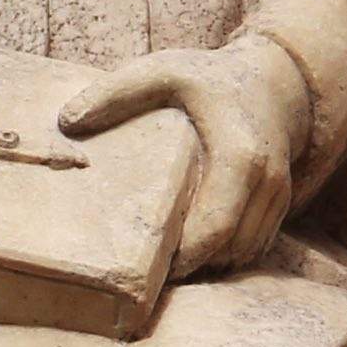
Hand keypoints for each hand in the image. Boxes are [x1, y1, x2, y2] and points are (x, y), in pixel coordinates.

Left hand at [62, 33, 311, 278]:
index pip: (215, 226)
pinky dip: (225, 254)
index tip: (149, 268)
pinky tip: (195, 249)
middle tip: (148, 274)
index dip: (185, 256)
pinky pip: (254, 245)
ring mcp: (278, 195)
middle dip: (191, 267)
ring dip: (209, 263)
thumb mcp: (162, 71)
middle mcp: (267, 181)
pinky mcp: (279, 205)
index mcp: (239, 155)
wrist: (273, 81)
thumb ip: (116, 93)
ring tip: (167, 262)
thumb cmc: (210, 78)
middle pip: (229, 249)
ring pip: (244, 252)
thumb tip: (67, 122)